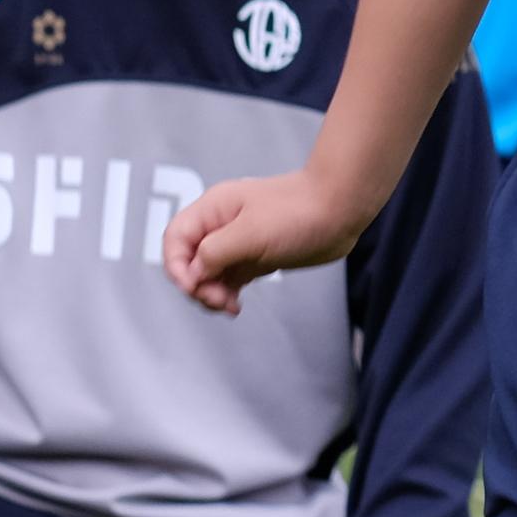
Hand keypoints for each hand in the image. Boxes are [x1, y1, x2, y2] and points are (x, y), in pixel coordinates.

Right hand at [164, 167, 351, 314]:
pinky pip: (228, 281)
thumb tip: (194, 273)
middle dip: (197, 285)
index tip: (194, 287)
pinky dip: (226, 295)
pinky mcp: (255, 259)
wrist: (339, 210)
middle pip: (188, 261)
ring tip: (230, 306)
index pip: (176, 239)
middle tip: (219, 299)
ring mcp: (238, 244)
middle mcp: (220, 226)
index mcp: (212, 210)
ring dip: (211, 294)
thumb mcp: (251, 233)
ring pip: (208, 275)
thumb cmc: (297, 213)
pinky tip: (235, 307)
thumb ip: (215, 252)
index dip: (177, 266)